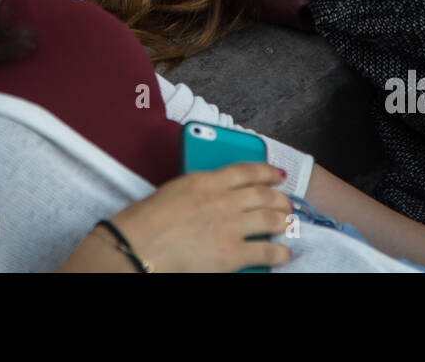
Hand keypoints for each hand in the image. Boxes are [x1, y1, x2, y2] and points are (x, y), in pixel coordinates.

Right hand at [105, 162, 294, 271]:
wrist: (138, 245)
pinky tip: (284, 253)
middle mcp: (223, 200)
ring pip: (270, 219)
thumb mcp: (175, 190)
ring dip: (283, 221)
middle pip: (264, 194)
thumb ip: (200, 190)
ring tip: (286, 224)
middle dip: (280, 198)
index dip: (268, 172)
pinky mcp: (231, 253)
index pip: (247, 171)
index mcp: (206, 180)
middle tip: (285, 202)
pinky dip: (279, 252)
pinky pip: (265, 251)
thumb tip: (214, 197)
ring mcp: (230, 226)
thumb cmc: (145, 221)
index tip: (277, 174)